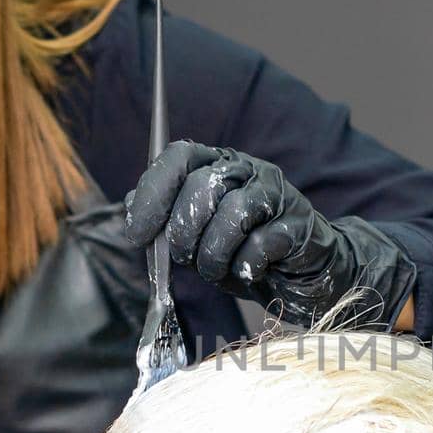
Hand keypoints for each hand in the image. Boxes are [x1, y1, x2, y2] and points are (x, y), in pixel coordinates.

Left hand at [124, 141, 416, 329]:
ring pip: (234, 212)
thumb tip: (130, 209)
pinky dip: (248, 265)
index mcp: (216, 165)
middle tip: (186, 259)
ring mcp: (277, 194)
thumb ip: (165, 220)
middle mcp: (247, 171)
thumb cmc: (243, 253)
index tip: (138, 233)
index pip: (178, 157)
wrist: (302, 275)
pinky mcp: (300, 225)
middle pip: (204, 185)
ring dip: (215, 254)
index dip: (152, 193)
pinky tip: (252, 271)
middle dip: (185, 232)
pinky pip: (263, 242)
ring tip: (218, 270)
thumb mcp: (196, 238)